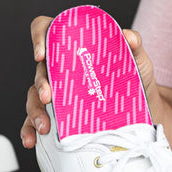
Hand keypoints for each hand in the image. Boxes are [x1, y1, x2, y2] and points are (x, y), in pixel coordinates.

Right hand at [20, 16, 161, 148]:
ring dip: (35, 111)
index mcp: (74, 47)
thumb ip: (134, 44)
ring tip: (44, 126)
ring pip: (34, 96)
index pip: (48, 31)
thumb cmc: (134, 75)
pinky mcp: (57, 112)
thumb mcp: (136, 58)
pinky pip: (35, 119)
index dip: (39, 37)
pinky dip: (29, 129)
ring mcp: (57, 90)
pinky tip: (32, 139)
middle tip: (48, 97)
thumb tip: (129, 35)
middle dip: (40, 84)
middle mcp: (61, 67)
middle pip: (40, 69)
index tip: (42, 54)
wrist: (141, 105)